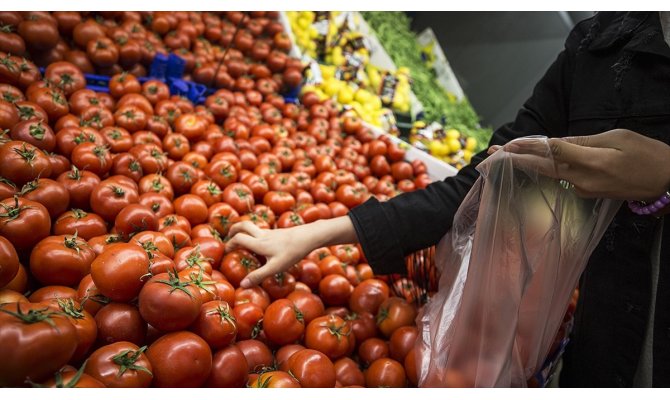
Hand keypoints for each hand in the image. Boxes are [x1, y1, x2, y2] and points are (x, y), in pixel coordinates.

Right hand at [225, 216, 357, 287]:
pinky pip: (263, 231)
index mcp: (259, 243)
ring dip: (245, 231)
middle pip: (244, 224)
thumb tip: (242, 285)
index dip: (229, 244)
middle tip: (229, 237)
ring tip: (242, 241)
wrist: (309, 236)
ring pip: (253, 227)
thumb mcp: (275, 267)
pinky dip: (256, 235)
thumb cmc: (292, 252)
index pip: (238, 238)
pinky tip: (261, 245)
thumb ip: (259, 276)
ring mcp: (271, 232)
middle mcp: (263, 235)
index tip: (225, 252)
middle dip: (234, 229)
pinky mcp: (279, 233)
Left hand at [489, 130, 669, 201]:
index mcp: (591, 162)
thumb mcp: (618, 138)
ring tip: (504, 156)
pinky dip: (545, 169)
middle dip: (515, 160)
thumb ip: (584, 141)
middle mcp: (582, 179)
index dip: (528, 147)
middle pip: (542, 167)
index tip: (507, 145)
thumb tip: (556, 142)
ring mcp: (584, 189)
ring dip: (526, 164)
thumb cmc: (647, 154)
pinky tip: (533, 162)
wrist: (667, 182)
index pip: (552, 152)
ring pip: (550, 173)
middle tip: (490, 154)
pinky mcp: (587, 194)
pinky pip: (562, 178)